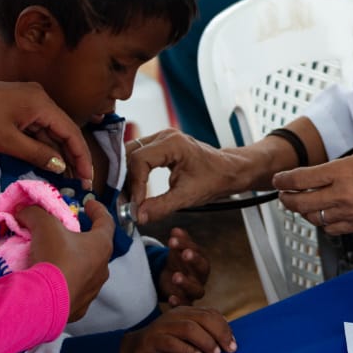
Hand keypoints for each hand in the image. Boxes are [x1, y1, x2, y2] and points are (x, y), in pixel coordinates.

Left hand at [0, 79, 92, 188]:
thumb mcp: (7, 141)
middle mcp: (42, 100)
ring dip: (60, 154)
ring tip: (70, 178)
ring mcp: (31, 103)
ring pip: (52, 132)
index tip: (88, 178)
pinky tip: (51, 163)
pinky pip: (39, 129)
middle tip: (82, 182)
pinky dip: (45, 146)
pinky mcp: (20, 108)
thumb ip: (37, 153)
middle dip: (74, 157)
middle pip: (65, 132)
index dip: (82, 157)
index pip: (71, 132)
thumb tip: (61, 166)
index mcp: (42, 104)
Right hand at [18, 198, 113, 321]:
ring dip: (73, 263)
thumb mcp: (44, 226)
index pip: (106, 221)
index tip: (88, 204)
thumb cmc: (53, 258)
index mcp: (101, 246)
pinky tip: (50, 281)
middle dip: (81, 239)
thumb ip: (35, 213)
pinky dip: (63, 283)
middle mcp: (102, 269)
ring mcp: (92, 291)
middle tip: (66, 233)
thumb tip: (24, 210)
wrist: (44, 302)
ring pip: (85, 272)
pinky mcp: (78, 309)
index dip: (98, 209)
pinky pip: (72, 291)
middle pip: (95, 248)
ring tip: (54, 258)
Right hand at [119, 306, 235, 352]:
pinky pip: (171, 342)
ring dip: (205, 341)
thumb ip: (203, 336)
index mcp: (185, 313)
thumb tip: (228, 345)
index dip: (224, 328)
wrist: (133, 351)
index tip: (233, 345)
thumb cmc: (165, 346)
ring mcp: (162, 326)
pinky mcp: (151, 340)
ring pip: (189, 328)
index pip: (210, 314)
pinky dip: (186, 350)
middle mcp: (175, 316)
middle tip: (227, 350)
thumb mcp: (185, 338)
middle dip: (219, 333)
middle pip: (203, 318)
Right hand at [126, 129, 249, 223]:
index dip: (134, 184)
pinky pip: (138, 156)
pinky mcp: (160, 146)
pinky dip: (133, 172)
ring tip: (129, 197)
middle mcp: (164, 136)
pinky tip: (134, 189)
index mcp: (172, 143)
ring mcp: (161, 139)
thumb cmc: (214, 179)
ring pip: (131, 154)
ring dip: (127, 175)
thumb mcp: (187, 197)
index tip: (135, 205)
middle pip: (130, 153)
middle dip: (125, 179)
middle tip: (125, 201)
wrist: (227, 171)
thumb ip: (161, 206)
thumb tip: (138, 216)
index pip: (139, 160)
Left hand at [158, 227, 209, 305]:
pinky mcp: (186, 302)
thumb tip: (176, 230)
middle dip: (194, 261)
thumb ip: (179, 241)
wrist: (171, 279)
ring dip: (186, 283)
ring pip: (197, 290)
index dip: (187, 245)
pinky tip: (171, 297)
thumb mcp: (178, 251)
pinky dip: (179, 302)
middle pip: (203, 270)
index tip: (173, 240)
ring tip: (175, 276)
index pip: (198, 252)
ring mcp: (194, 291)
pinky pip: (186, 305)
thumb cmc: (178, 262)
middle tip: (184, 254)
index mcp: (201, 261)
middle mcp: (201, 276)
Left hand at [273, 149, 352, 233]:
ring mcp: (349, 213)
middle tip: (284, 195)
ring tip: (302, 205)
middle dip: (287, 199)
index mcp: (341, 172)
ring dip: (304, 212)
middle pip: (300, 202)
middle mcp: (341, 194)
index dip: (284, 180)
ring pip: (313, 218)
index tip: (278, 180)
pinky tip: (324, 216)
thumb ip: (343, 164)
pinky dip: (323, 223)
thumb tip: (331, 170)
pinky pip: (331, 228)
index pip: (300, 179)